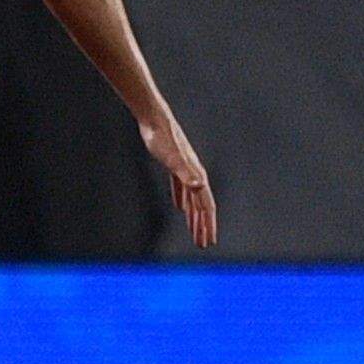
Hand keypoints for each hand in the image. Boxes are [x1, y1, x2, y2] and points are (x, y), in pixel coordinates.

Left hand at [137, 113, 216, 247]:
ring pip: (192, 198)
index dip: (208, 225)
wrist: (154, 119)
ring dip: (194, 216)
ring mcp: (184, 169)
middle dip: (203, 226)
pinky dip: (183, 199)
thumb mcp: (173, 159)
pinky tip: (180, 207)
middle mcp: (194, 174)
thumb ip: (185, 173)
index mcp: (196, 176)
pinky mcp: (173, 164)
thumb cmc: (162, 138)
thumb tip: (199, 186)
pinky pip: (182, 188)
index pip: (206, 206)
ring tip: (194, 231)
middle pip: (201, 205)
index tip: (209, 241)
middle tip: (203, 243)